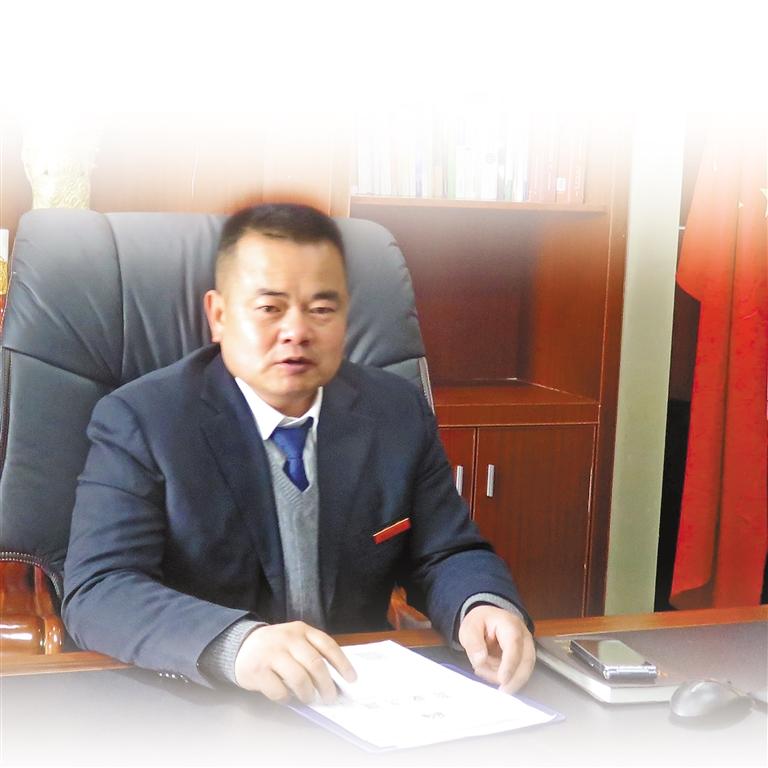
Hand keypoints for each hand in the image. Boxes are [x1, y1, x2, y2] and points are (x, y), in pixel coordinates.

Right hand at [234, 621, 355, 703]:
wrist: (241, 645)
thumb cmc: (276, 646)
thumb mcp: (295, 640)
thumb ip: (312, 652)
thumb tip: (334, 679)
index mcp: (302, 630)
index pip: (327, 645)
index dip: (342, 664)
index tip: (352, 679)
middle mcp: (288, 639)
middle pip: (315, 664)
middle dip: (326, 685)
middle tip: (330, 697)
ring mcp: (272, 654)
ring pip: (299, 678)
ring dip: (308, 694)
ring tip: (309, 698)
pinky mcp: (258, 670)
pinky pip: (279, 691)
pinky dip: (287, 698)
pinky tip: (288, 697)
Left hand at [458, 605, 534, 692]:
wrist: (488, 620)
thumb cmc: (480, 622)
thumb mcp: (469, 628)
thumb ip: (473, 643)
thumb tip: (480, 660)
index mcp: (509, 624)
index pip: (514, 645)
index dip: (510, 664)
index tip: (503, 679)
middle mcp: (523, 636)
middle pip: (526, 661)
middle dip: (513, 679)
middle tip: (500, 690)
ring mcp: (527, 647)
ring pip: (524, 670)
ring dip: (507, 678)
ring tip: (485, 672)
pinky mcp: (525, 658)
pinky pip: (520, 673)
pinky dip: (507, 678)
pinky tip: (491, 673)